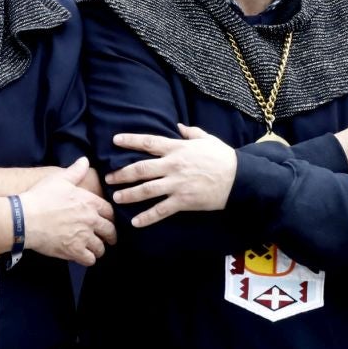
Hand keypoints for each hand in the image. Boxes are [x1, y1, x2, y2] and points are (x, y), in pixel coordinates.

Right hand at [20, 165, 115, 262]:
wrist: (25, 218)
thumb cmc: (41, 197)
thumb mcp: (59, 179)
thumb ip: (75, 171)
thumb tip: (85, 160)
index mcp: (90, 202)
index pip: (110, 212)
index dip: (110, 217)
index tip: (108, 221)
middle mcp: (90, 220)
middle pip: (110, 231)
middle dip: (110, 236)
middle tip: (108, 238)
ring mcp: (83, 237)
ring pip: (100, 248)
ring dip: (99, 249)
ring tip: (95, 249)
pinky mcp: (74, 251)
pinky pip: (90, 260)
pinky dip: (88, 259)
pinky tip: (84, 257)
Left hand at [107, 126, 236, 226]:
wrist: (239, 178)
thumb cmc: (223, 157)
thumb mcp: (207, 139)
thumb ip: (190, 133)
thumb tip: (178, 126)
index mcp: (177, 148)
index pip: (148, 143)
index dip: (131, 140)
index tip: (115, 140)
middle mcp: (173, 166)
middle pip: (140, 169)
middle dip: (122, 174)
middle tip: (108, 178)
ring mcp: (177, 184)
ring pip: (146, 190)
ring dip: (129, 195)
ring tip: (116, 198)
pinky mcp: (183, 201)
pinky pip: (161, 210)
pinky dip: (147, 217)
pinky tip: (135, 222)